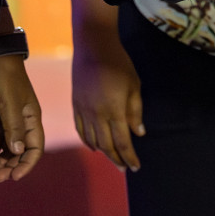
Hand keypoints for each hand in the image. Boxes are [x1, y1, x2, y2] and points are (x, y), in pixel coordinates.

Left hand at [0, 54, 44, 181]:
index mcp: (31, 119)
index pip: (35, 149)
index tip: (13, 177)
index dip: (26, 165)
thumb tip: (18, 151)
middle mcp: (22, 122)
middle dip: (9, 166)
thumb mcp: (10, 103)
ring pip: (7, 148)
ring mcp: (9, 120)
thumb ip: (14, 128)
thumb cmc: (4, 77)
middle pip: (19, 152)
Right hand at [71, 19, 143, 171]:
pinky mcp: (75, 105)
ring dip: (103, 152)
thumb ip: (135, 111)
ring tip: (113, 159)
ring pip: (92, 140)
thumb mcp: (134, 85)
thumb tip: (139, 133)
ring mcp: (83, 111)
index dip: (130, 156)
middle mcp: (96, 114)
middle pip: (106, 145)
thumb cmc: (118, 63)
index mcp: (114, 110)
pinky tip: (94, 147)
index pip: (122, 141)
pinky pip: (80, 130)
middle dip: (117, 159)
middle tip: (125, 168)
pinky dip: (87, 142)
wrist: (92, 47)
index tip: (136, 167)